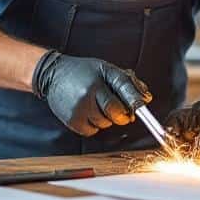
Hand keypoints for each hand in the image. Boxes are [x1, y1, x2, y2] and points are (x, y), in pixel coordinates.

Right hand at [32, 51, 150, 136]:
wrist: (53, 73)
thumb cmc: (83, 71)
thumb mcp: (105, 69)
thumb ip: (127, 82)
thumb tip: (146, 99)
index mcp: (102, 74)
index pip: (124, 88)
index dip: (135, 101)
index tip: (142, 108)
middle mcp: (90, 90)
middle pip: (116, 112)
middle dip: (122, 114)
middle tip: (119, 111)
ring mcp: (80, 106)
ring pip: (105, 123)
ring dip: (106, 119)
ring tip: (96, 106)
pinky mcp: (72, 119)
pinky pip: (92, 130)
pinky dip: (94, 126)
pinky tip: (88, 113)